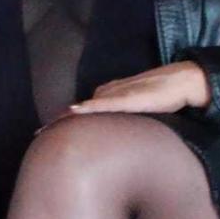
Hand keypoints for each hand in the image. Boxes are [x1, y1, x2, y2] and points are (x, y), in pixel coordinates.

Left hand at [36, 61, 208, 128]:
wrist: (182, 83)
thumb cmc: (164, 97)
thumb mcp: (140, 112)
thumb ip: (127, 120)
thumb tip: (120, 135)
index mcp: (110, 97)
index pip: (82, 110)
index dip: (64, 121)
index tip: (46, 132)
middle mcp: (108, 93)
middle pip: (78, 109)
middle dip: (58, 122)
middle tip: (37, 134)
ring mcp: (116, 95)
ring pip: (85, 107)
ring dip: (66, 118)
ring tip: (46, 129)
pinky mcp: (127, 98)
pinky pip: (102, 104)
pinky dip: (87, 109)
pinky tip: (74, 112)